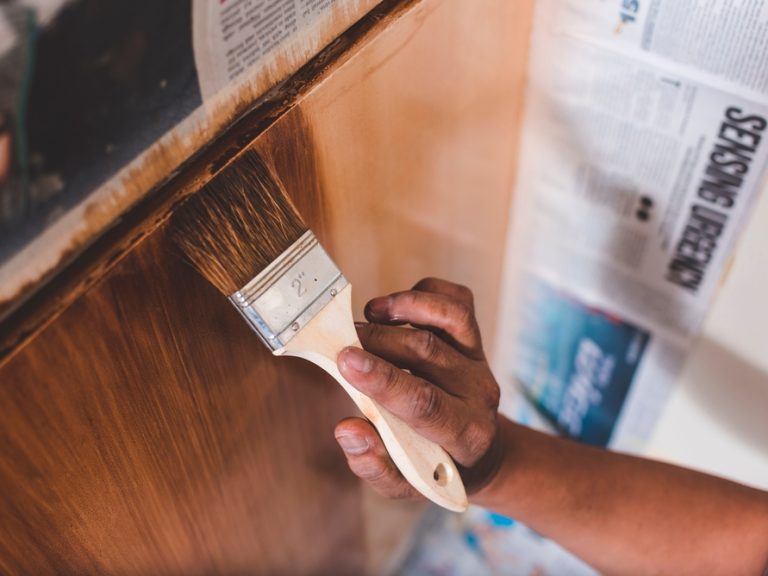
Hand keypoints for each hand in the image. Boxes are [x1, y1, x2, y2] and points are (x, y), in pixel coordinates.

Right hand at [334, 277, 503, 499]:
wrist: (479, 452)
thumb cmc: (433, 466)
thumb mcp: (404, 484)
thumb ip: (374, 465)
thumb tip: (347, 429)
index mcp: (464, 433)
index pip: (424, 402)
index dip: (382, 379)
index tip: (345, 360)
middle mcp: (478, 392)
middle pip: (427, 352)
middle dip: (376, 341)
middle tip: (340, 342)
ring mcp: (479, 360)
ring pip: (451, 316)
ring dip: (404, 307)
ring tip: (369, 314)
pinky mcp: (475, 337)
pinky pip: (457, 300)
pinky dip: (425, 293)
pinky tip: (394, 309)